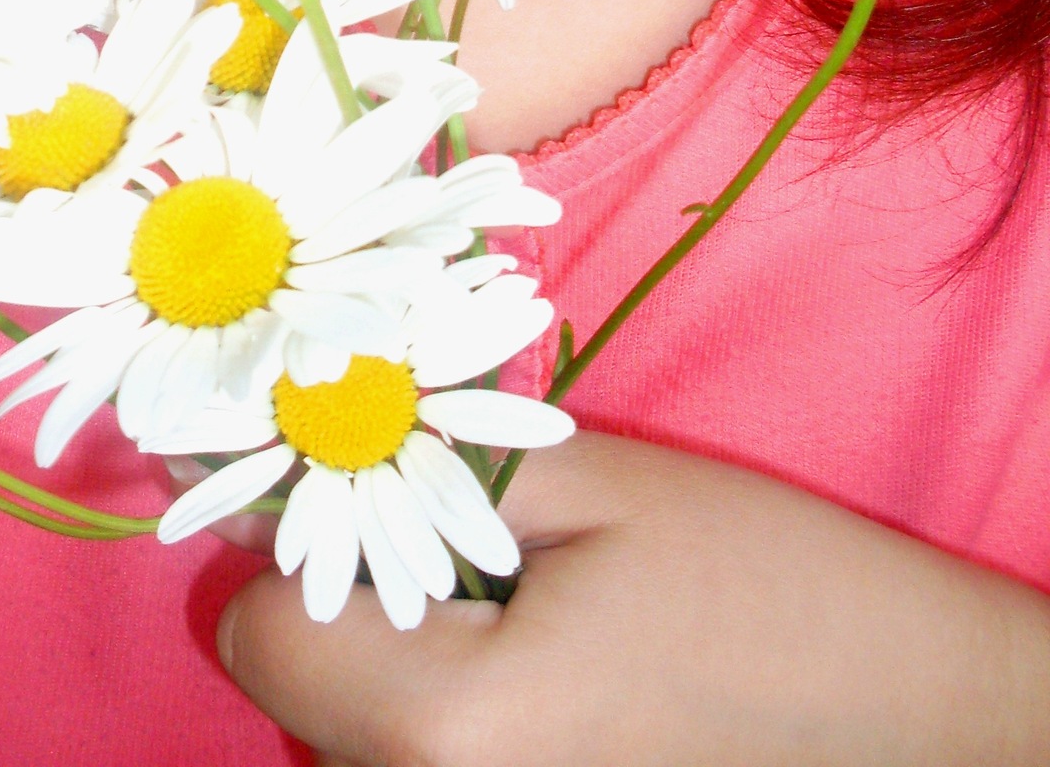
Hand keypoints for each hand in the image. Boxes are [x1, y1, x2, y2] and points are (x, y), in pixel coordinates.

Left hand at [216, 429, 1049, 766]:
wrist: (920, 720)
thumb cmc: (764, 585)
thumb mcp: (588, 479)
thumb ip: (418, 462)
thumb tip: (289, 444)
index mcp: (444, 727)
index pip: (258, 627)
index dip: (309, 543)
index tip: (384, 493)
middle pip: (306, 689)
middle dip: (365, 601)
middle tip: (487, 551)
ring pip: (360, 735)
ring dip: (410, 662)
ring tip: (537, 615)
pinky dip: (459, 716)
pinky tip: (557, 677)